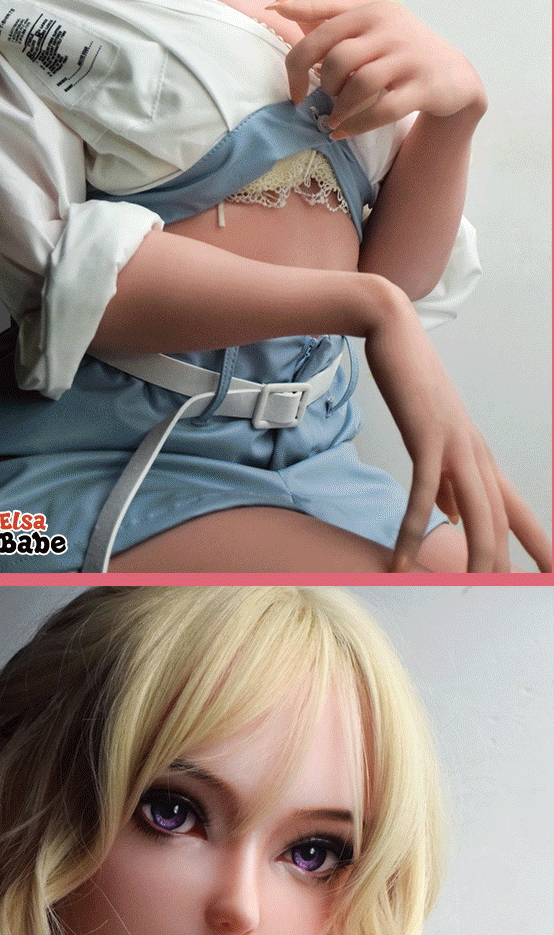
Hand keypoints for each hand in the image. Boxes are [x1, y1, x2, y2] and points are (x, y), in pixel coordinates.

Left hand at [287, 0, 484, 128]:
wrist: (454, 75)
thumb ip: (328, 15)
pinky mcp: (421, 87)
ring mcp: (407, 57)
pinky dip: (356, 125)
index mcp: (370, 9)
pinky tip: (344, 132)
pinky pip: (382, 110)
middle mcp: (388, 27)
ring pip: (359, 84)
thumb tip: (278, 7)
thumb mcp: (370, 23)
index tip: (288, 72)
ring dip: (339, 108)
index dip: (296, 47)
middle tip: (320, 101)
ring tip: (333, 119)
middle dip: (321, 86)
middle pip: (337, 58)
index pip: (321, 20)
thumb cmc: (401, 50)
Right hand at [357, 279, 550, 570]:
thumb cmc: (414, 387)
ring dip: (472, 556)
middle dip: (507, 564)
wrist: (395, 333)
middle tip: (508, 602)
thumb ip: (447, 484)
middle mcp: (478, 454)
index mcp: (482, 458)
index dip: (537, 545)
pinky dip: (412, 530)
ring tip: (464, 591)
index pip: (517, 511)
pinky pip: (422, 494)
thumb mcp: (436, 442)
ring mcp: (456, 444)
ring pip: (477, 513)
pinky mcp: (428, 437)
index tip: (549, 576)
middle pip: (502, 521)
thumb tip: (454, 517)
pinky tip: (400, 561)